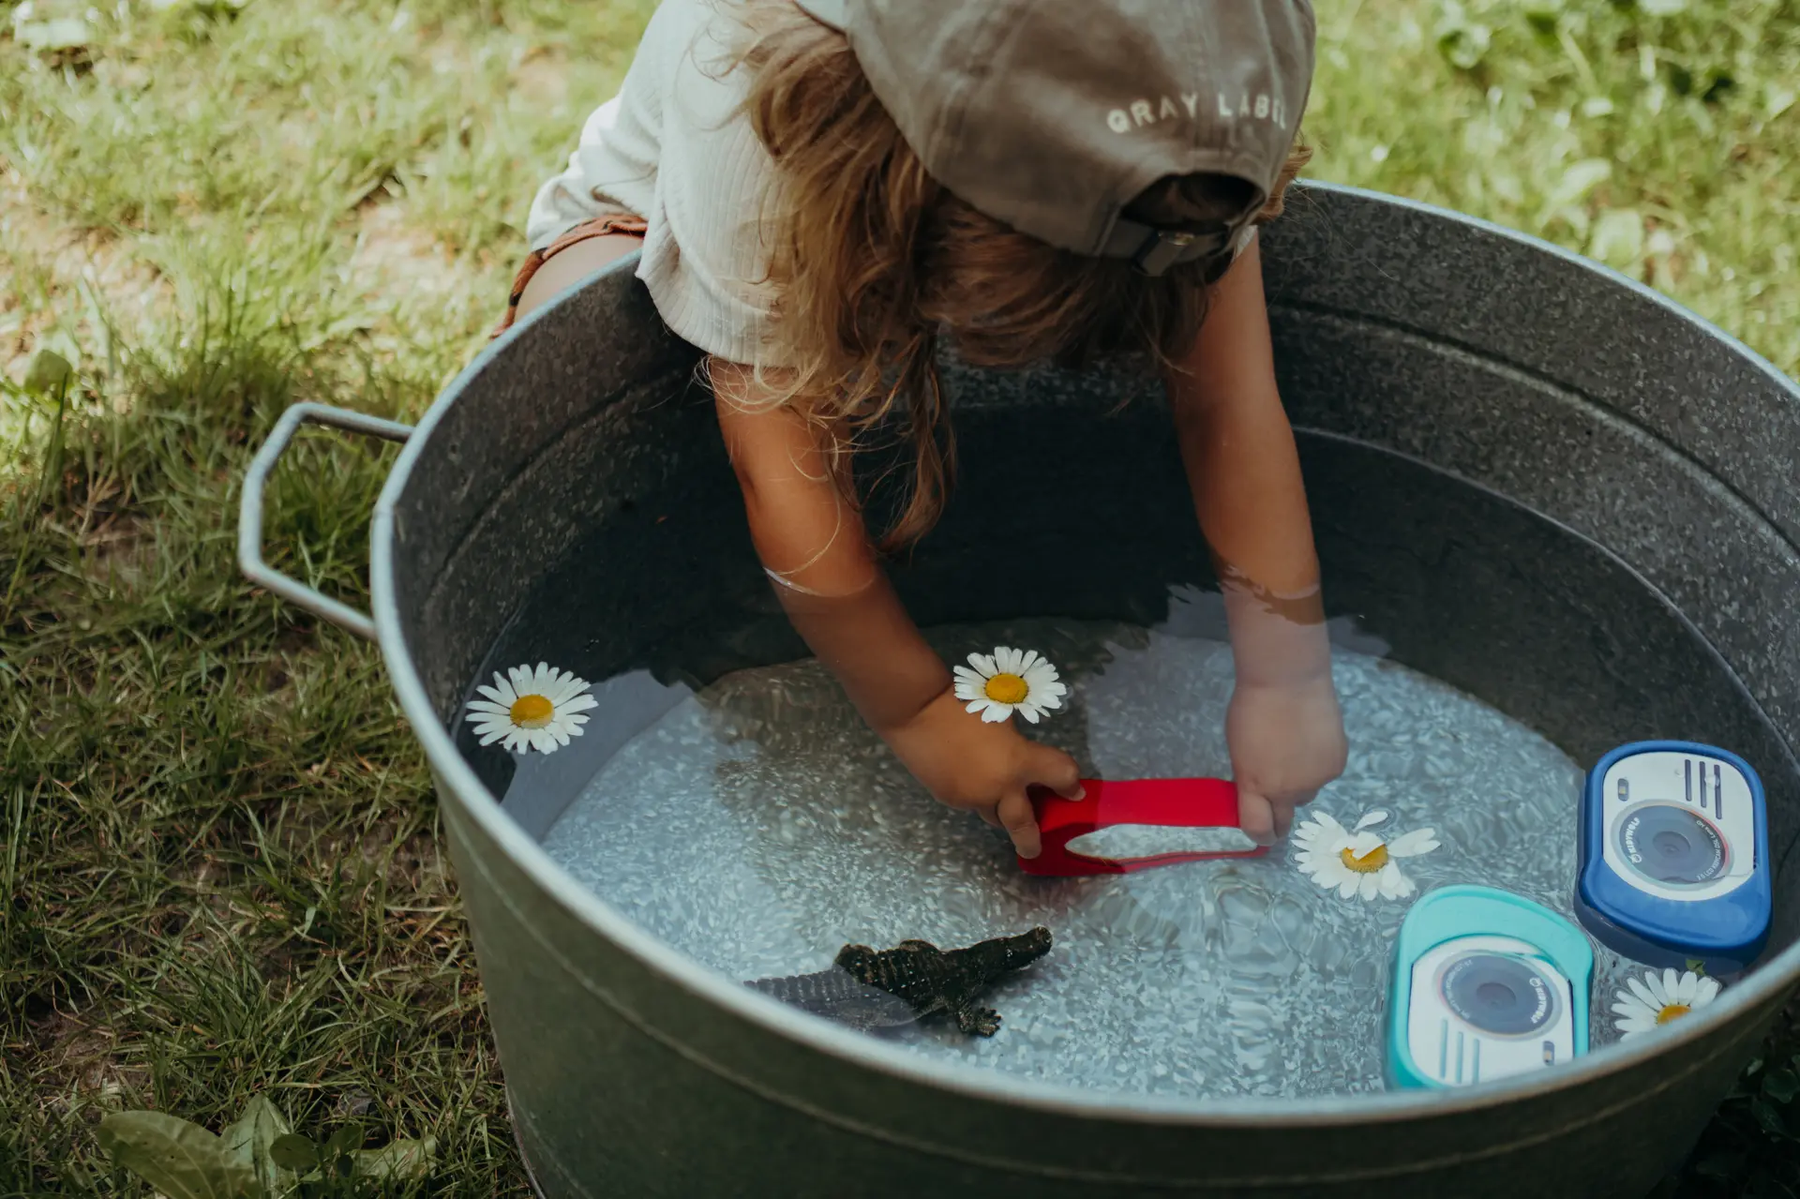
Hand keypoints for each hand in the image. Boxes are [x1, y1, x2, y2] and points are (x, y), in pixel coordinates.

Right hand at [878, 688, 1083, 857]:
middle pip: (1024, 826)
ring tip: (999, 800)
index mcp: (1019, 761)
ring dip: (1001, 813)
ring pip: (993, 816)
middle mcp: (999, 788)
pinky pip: (969, 804)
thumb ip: (1017, 747)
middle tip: (1035, 849)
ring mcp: (972, 798)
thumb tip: (1023, 762)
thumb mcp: (1003, 719)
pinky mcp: (948, 798)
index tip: (1073, 791)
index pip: (1060, 776)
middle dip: (1032, 840)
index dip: (1071, 785)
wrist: (916, 711)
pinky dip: (974, 796)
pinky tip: (967, 777)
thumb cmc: (964, 703)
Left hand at [1226, 672, 1347, 844]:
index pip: (1258, 829)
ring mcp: (1316, 780)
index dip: (1260, 836)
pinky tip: (1313, 740)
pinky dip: (1318, 765)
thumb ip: (1249, 777)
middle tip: (1277, 810)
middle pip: (1285, 821)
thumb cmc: (1252, 707)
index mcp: (1255, 785)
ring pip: (1307, 794)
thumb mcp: (1239, 748)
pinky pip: (1324, 776)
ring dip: (1299, 785)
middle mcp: (1287, 791)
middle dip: (1280, 821)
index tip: (1262, 835)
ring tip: (1294, 753)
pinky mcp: (1336, 766)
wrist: (1289, 681)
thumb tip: (1258, 791)